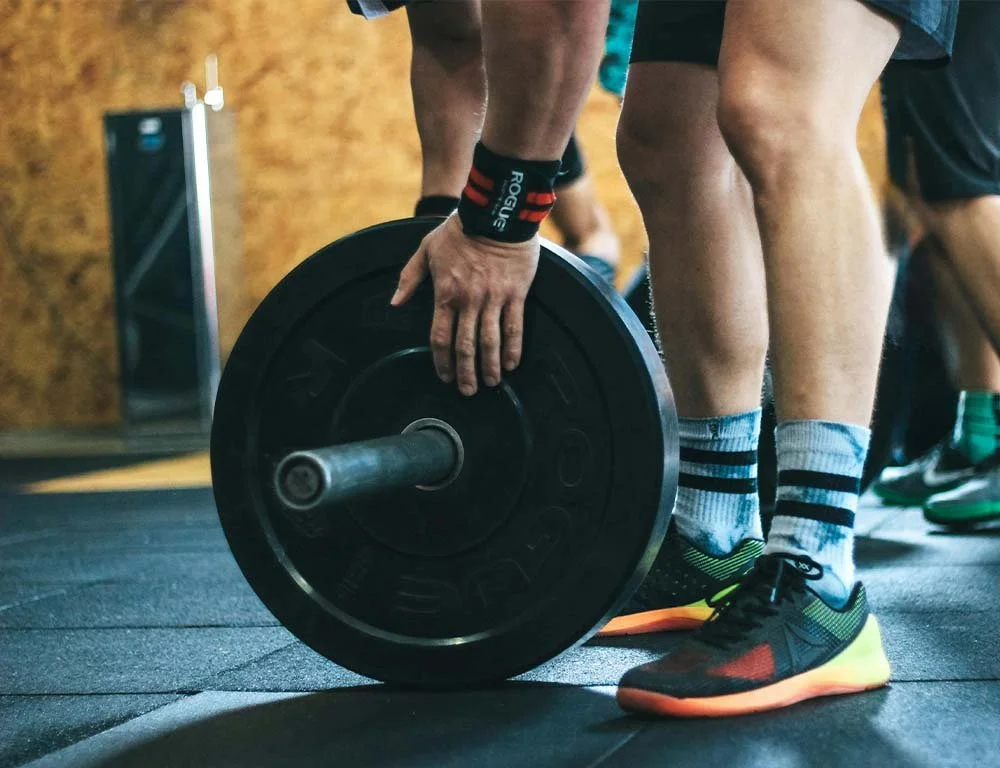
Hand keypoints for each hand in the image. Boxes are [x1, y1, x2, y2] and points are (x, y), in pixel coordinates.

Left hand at [391, 215, 538, 396]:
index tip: (444, 376)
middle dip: (465, 373)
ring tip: (491, 383)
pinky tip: (512, 364)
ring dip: (490, 367)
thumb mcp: (426, 249)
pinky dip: (513, 348)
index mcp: (445, 293)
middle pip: (465, 346)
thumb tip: (395, 303)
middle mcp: (468, 300)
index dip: (441, 361)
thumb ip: (410, 278)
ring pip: (490, 341)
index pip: (440, 337)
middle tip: (468, 391)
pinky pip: (513, 327)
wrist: (495, 213)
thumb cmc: (459, 230)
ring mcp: (493, 299)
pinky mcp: (516, 294)